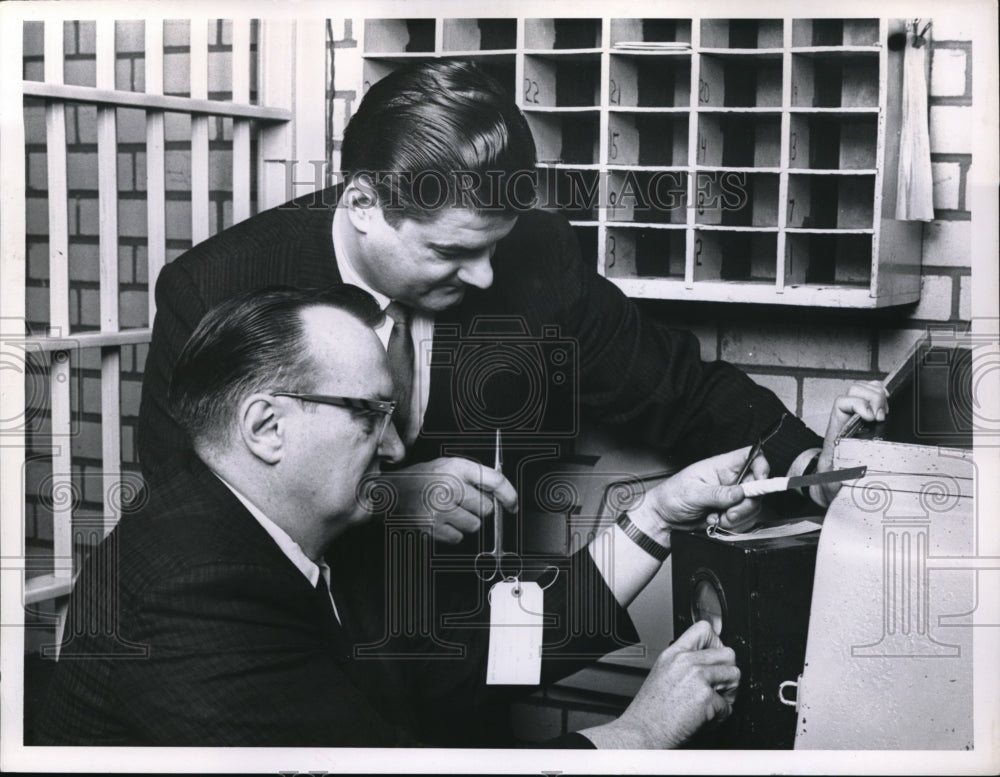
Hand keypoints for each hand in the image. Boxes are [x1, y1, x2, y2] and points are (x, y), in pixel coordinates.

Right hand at [373, 457, 516, 543]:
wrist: (389, 493)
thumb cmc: (420, 479)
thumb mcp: (447, 466)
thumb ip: (473, 477)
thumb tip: (500, 495)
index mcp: (456, 467)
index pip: (495, 481)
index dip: (509, 495)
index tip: (512, 505)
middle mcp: (450, 486)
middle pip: (486, 508)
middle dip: (478, 509)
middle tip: (461, 503)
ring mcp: (441, 508)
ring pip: (475, 525)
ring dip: (466, 523)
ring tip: (449, 512)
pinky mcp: (433, 527)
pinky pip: (459, 537)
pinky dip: (452, 533)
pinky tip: (441, 521)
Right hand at [580, 620, 739, 748]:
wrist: (643, 732)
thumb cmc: (650, 710)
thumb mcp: (663, 673)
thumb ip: (684, 663)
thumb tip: (709, 662)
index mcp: (674, 653)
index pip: (704, 628)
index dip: (716, 642)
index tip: (715, 657)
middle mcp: (686, 661)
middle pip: (727, 652)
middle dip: (727, 671)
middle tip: (717, 686)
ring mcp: (697, 677)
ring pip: (734, 675)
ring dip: (729, 692)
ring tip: (713, 702)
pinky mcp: (706, 697)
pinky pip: (729, 705)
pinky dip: (721, 715)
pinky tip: (705, 718)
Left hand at [629, 447, 767, 545]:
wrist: (663, 519)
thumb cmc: (671, 497)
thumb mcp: (692, 493)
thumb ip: (716, 494)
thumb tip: (739, 492)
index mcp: (721, 466)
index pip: (751, 456)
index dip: (761, 465)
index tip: (760, 480)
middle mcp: (729, 480)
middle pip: (757, 485)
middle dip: (747, 503)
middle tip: (729, 513)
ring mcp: (731, 497)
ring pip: (752, 505)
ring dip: (737, 516)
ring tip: (716, 517)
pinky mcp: (730, 512)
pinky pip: (743, 520)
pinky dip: (732, 525)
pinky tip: (714, 521)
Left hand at [815, 380, 888, 503]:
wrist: (831, 475)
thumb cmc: (834, 475)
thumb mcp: (834, 479)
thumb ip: (837, 477)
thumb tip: (847, 477)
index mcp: (837, 428)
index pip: (842, 403)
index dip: (857, 404)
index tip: (870, 417)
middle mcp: (846, 417)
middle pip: (856, 390)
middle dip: (873, 399)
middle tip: (880, 417)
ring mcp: (857, 413)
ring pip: (866, 388)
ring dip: (878, 396)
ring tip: (883, 413)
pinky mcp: (869, 415)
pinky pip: (875, 394)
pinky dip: (884, 395)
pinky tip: (887, 410)